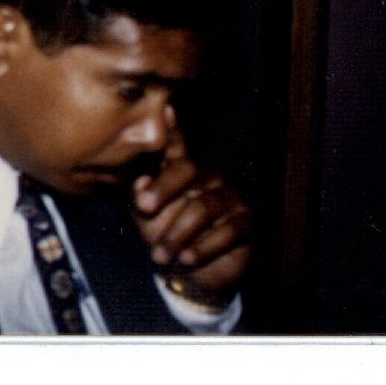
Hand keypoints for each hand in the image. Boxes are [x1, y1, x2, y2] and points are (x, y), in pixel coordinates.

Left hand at [132, 119, 252, 300]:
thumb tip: (141, 182)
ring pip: (202, 207)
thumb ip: (140, 194)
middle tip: (143, 208)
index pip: (175, 145)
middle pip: (187, 170)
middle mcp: (205, 177)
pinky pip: (227, 231)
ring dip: (177, 233)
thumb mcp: (146, 215)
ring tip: (160, 254)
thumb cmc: (164, 234)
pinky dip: (203, 247)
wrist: (189, 272)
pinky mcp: (245, 222)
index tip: (167, 111)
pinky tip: (187, 258)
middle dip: (162, 189)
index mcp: (179, 169)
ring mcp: (228, 197)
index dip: (172, 128)